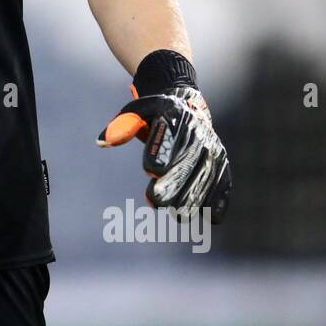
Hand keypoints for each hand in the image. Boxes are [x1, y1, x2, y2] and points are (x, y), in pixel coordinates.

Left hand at [98, 63, 231, 223]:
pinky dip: (215, 204)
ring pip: (204, 182)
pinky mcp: (223, 166)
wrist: (188, 109)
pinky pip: (222, 188)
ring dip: (189, 201)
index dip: (158, 160)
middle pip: (185, 167)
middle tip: (156, 200)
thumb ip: (122, 126)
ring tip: (175, 212)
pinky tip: (207, 216)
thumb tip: (102, 142)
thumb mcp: (137, 111)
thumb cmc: (155, 114)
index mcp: (176, 118)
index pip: (166, 142)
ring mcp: (213, 151)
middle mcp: (198, 135)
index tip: (151, 172)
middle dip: (171, 188)